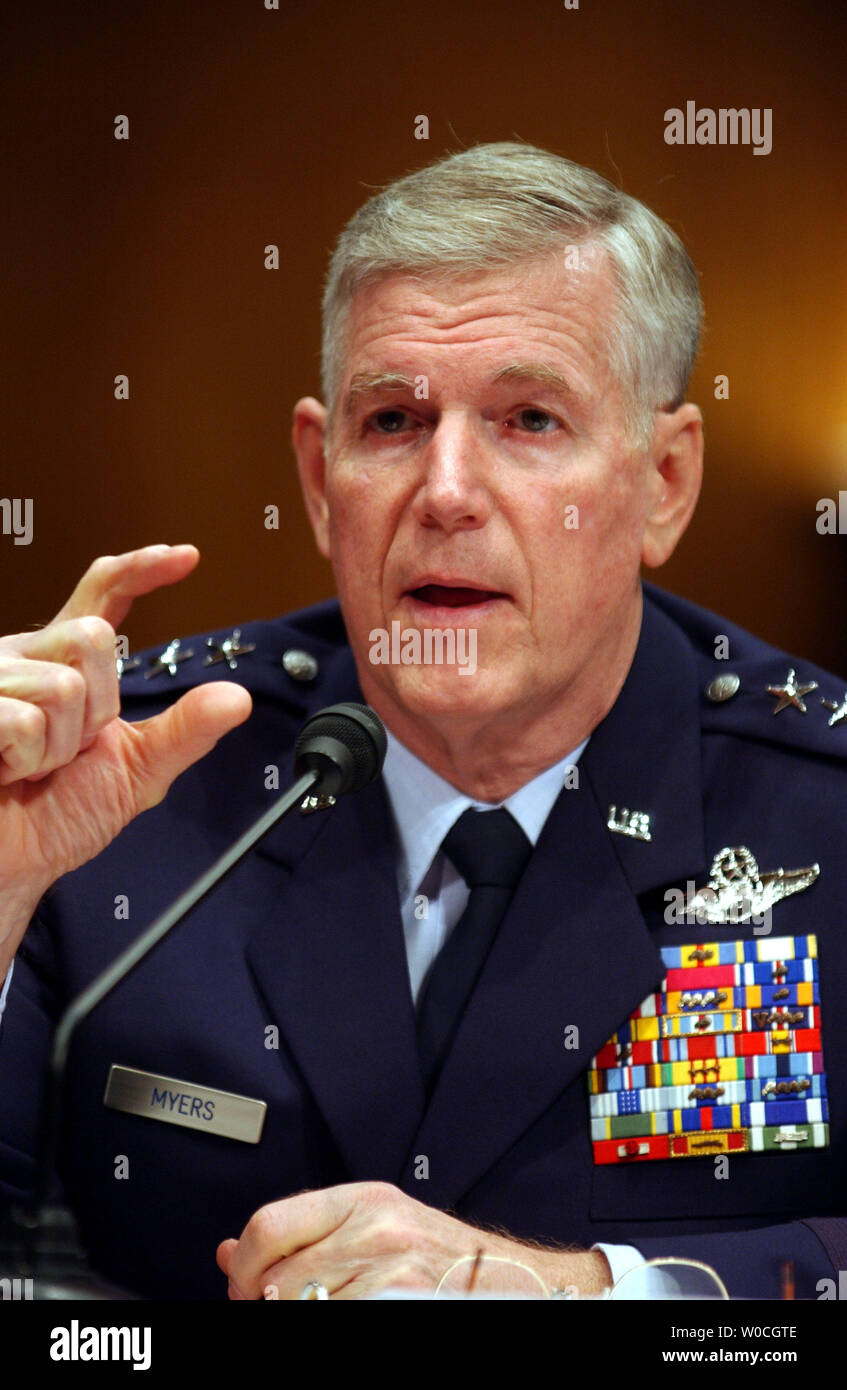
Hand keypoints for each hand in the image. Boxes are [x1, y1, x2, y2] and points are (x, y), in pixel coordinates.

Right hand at [0, 545, 250, 910]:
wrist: (10, 865)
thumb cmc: (57, 820)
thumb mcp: (136, 773)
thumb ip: (184, 732)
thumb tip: (237, 699)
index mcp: (64, 665)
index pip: (104, 596)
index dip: (142, 570)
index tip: (185, 558)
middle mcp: (25, 660)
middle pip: (92, 642)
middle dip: (94, 712)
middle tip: (65, 752)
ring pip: (61, 687)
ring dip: (56, 747)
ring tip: (28, 766)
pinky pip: (22, 719)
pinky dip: (24, 758)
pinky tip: (3, 769)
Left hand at [216, 1181, 611, 1299]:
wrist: (512, 1280)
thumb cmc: (441, 1257)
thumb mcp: (370, 1228)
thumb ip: (301, 1236)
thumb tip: (229, 1253)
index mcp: (360, 1199)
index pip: (269, 1225)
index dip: (244, 1268)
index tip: (243, 1289)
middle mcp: (375, 1227)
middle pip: (279, 1281)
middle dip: (270, 1305)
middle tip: (286, 1309)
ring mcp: (392, 1270)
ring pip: (303, 1310)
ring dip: (305, 1317)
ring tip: (331, 1308)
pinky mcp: (405, 1302)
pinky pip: (338, 1322)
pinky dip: (336, 1323)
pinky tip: (355, 1314)